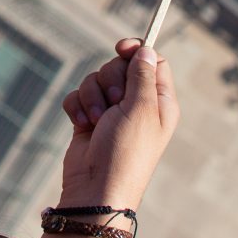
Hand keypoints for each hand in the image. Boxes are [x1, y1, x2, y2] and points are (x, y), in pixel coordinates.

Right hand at [56, 38, 177, 211]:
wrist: (96, 189)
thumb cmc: (126, 151)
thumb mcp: (141, 108)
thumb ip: (142, 75)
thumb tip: (147, 50)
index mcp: (159, 102)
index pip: (152, 62)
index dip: (137, 51)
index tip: (121, 48)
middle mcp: (137, 105)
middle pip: (120, 67)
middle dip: (110, 79)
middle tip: (114, 101)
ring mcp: (111, 113)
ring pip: (95, 79)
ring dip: (92, 96)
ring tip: (97, 120)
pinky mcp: (89, 121)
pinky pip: (78, 97)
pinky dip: (78, 107)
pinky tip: (82, 126)